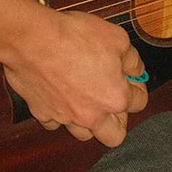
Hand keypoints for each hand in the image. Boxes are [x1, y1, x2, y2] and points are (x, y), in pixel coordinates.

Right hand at [2, 8, 147, 146]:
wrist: (32, 39)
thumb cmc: (74, 36)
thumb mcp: (117, 37)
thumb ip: (132, 59)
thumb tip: (136, 70)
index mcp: (115, 97)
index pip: (140, 102)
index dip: (138, 87)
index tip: (131, 78)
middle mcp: (92, 115)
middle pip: (115, 136)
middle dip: (118, 120)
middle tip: (112, 100)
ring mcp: (65, 117)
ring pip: (83, 135)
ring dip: (89, 122)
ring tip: (86, 101)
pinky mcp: (42, 113)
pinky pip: (54, 123)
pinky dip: (58, 114)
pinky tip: (59, 97)